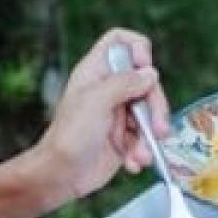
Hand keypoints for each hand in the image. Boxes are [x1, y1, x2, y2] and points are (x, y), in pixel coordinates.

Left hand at [28, 27, 167, 200]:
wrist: (60, 176)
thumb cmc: (69, 137)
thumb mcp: (96, 102)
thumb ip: (125, 83)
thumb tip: (150, 74)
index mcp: (96, 72)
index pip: (120, 41)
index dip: (137, 48)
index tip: (144, 67)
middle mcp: (109, 89)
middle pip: (147, 81)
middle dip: (156, 106)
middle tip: (157, 129)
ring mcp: (118, 113)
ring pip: (150, 112)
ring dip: (150, 137)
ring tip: (141, 155)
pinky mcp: (124, 137)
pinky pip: (146, 137)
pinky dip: (143, 151)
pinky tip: (133, 163)